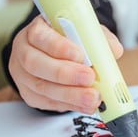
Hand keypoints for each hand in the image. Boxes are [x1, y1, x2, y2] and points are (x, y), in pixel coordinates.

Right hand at [9, 15, 123, 113]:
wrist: (59, 55)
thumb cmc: (70, 41)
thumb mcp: (86, 32)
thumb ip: (99, 38)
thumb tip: (114, 50)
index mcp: (36, 31)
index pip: (41, 37)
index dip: (59, 47)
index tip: (80, 55)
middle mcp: (24, 51)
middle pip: (36, 64)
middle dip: (66, 74)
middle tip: (89, 78)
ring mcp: (24, 75)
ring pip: (42, 87)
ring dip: (70, 95)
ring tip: (92, 98)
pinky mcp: (30, 94)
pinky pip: (46, 102)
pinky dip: (68, 105)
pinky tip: (84, 105)